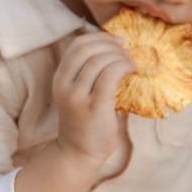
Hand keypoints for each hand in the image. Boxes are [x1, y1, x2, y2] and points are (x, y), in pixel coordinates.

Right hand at [51, 32, 131, 171]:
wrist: (78, 154)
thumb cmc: (84, 123)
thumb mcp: (78, 94)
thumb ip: (88, 74)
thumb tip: (113, 49)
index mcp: (60, 79)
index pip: (76, 45)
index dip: (98, 37)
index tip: (115, 41)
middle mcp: (64, 85)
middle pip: (87, 49)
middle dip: (110, 44)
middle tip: (126, 49)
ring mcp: (77, 96)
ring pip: (99, 60)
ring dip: (119, 55)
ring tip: (130, 61)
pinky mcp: (94, 107)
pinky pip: (109, 75)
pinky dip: (123, 66)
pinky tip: (132, 69)